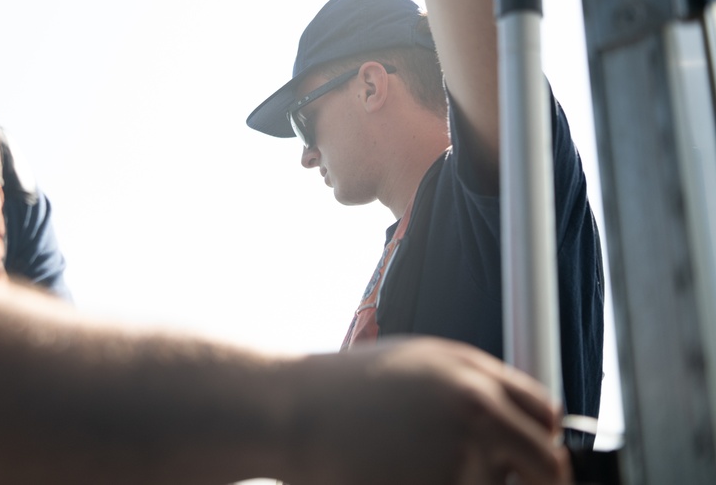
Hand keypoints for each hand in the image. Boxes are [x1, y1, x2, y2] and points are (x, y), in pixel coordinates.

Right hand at [282, 337, 570, 484]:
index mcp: (472, 375)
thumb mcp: (416, 365)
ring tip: (415, 469)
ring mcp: (458, 457)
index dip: (543, 443)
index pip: (546, 416)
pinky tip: (399, 477)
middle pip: (547, 466)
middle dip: (535, 483)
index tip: (534, 464)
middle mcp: (475, 412)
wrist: (289, 412)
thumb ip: (474, 387)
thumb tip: (517, 422)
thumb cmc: (342, 390)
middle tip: (496, 481)